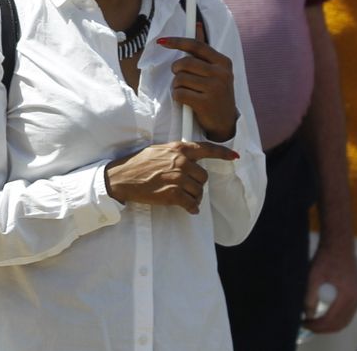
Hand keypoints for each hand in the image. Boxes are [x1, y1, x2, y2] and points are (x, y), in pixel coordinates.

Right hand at [103, 140, 237, 213]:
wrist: (122, 177)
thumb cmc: (138, 163)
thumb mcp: (158, 150)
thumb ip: (176, 153)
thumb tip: (189, 159)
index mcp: (178, 149)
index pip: (206, 149)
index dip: (223, 153)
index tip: (234, 156)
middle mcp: (181, 162)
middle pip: (203, 177)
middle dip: (197, 184)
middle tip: (186, 188)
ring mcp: (178, 178)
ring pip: (198, 191)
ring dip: (194, 197)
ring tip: (183, 197)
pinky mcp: (173, 194)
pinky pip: (192, 204)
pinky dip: (191, 208)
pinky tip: (188, 208)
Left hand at [158, 30, 237, 141]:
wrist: (225, 122)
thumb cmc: (216, 92)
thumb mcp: (215, 70)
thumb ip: (204, 50)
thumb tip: (196, 23)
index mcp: (223, 62)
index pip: (196, 45)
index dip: (176, 41)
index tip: (161, 41)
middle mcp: (221, 73)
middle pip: (184, 63)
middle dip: (176, 70)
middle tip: (179, 76)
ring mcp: (215, 88)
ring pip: (179, 78)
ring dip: (176, 85)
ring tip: (186, 91)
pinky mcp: (206, 103)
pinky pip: (179, 93)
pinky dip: (177, 97)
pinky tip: (186, 101)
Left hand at [304, 239, 356, 333]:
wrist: (339, 244)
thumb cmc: (326, 258)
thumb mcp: (314, 276)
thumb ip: (310, 296)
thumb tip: (308, 314)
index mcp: (348, 295)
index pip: (332, 320)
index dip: (317, 325)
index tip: (305, 324)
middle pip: (340, 323)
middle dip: (323, 328)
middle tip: (308, 325)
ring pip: (346, 320)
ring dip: (331, 324)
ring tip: (315, 322)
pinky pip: (348, 312)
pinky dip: (337, 318)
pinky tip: (325, 316)